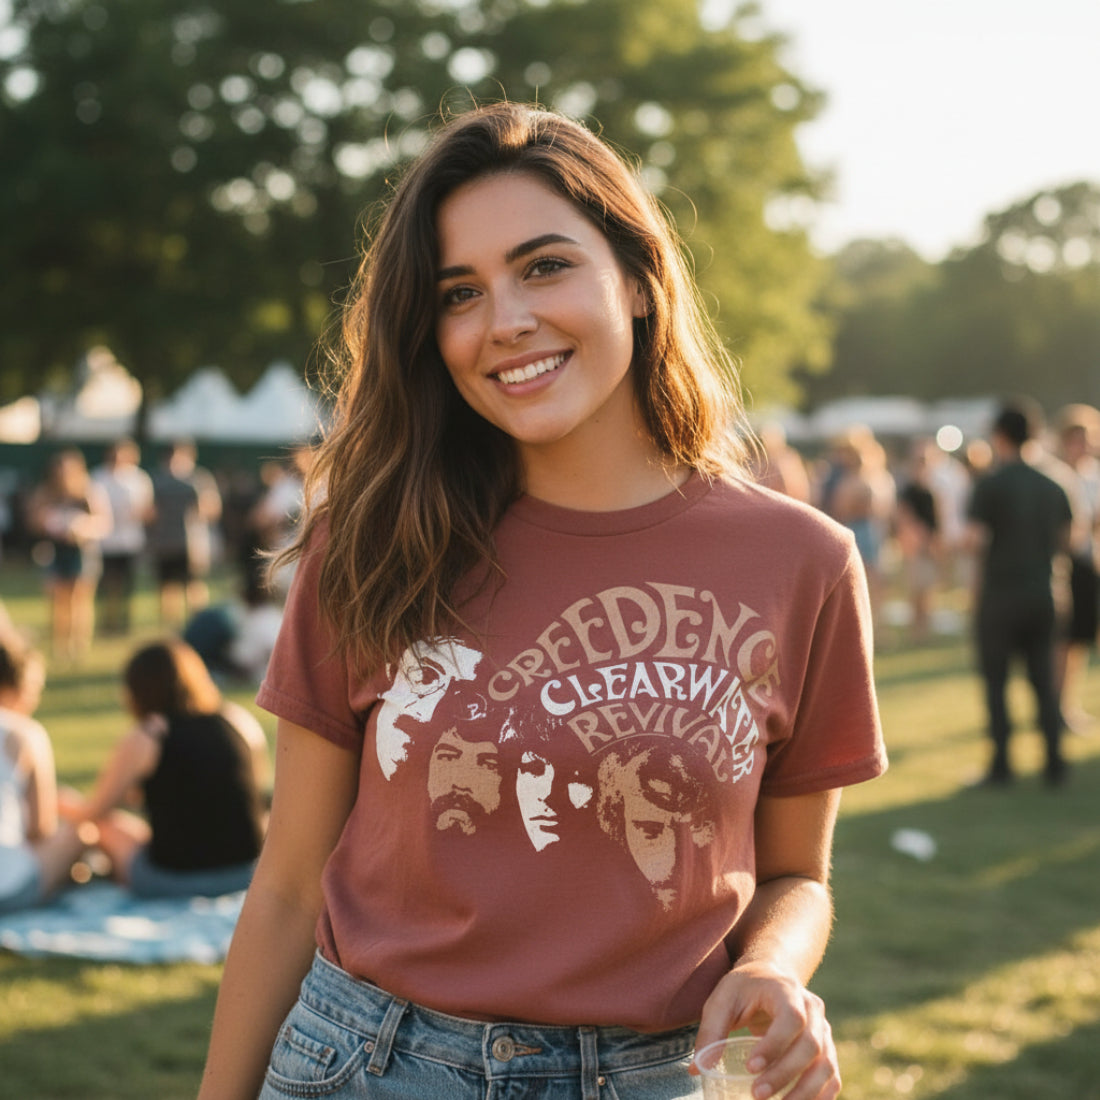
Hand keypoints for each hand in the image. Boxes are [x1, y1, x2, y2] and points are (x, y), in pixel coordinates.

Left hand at [693, 960, 839, 1099]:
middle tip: (758, 1095)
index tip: (750, 1067)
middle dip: (785, 1074)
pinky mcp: (826, 1049)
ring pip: (826, 1064)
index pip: (791, 1018)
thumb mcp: (722, 999)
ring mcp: (824, 1029)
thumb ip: (711, 1030)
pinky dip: (822, 1096)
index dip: (775, 1045)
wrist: (770, 975)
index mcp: (787, 990)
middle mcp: (813, 1009)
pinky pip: (832, 1076)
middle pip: (811, 1045)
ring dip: (806, 1092)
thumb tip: (697, 1068)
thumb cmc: (743, 988)